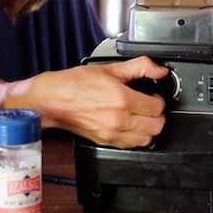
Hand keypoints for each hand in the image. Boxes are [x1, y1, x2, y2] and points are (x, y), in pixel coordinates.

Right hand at [29, 56, 169, 147]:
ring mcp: (112, 134)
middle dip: (157, 115)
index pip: (157, 107)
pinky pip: (131, 145)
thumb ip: (140, 67)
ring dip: (149, 128)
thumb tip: (159, 69)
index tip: (153, 95)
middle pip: (156, 126)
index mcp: (122, 100)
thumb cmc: (75, 84)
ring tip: (141, 116)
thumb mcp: (110, 68)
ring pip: (147, 139)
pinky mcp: (105, 141)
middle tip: (150, 105)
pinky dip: (136, 137)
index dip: (159, 99)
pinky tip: (130, 125)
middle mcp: (119, 120)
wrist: (53, 99)